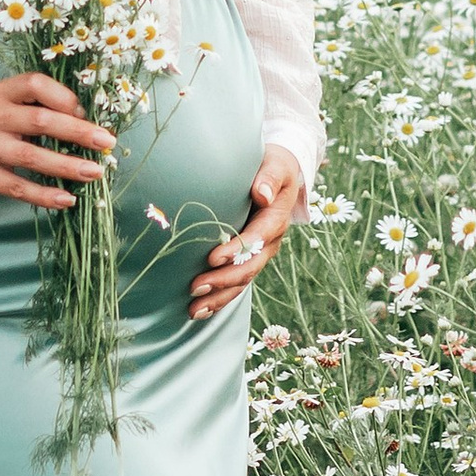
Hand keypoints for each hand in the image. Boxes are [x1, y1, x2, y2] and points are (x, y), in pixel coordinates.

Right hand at [0, 70, 115, 208]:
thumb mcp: (12, 102)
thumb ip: (43, 103)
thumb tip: (87, 119)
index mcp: (2, 92)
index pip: (35, 84)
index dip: (64, 97)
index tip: (85, 112)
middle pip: (39, 121)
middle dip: (77, 132)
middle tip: (106, 142)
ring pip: (30, 156)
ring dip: (66, 166)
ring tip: (94, 172)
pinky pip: (16, 187)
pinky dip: (43, 195)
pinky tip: (67, 199)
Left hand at [188, 147, 306, 320]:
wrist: (281, 174)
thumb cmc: (273, 166)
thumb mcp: (275, 164)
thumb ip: (269, 176)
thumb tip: (261, 193)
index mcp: (277, 218)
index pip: (257, 238)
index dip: (237, 250)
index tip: (213, 258)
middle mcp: (271, 241)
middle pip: (250, 267)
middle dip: (223, 280)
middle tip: (195, 287)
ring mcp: (261, 253)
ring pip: (243, 281)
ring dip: (219, 297)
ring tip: (194, 310)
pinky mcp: (250, 259)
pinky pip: (238, 284)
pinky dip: (220, 299)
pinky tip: (201, 311)